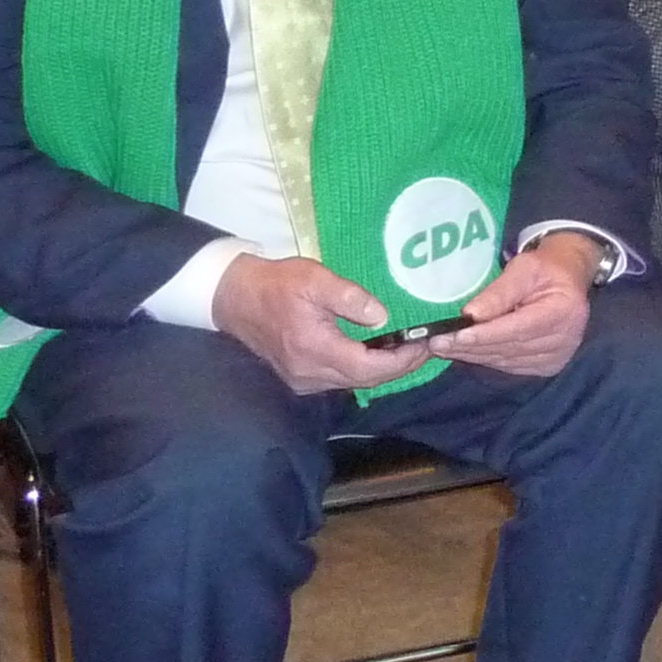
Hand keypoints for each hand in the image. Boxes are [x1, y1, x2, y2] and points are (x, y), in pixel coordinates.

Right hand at [211, 251, 428, 394]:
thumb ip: (350, 298)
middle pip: (366, 380)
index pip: (369, 367)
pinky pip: (341, 379)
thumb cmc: (277, 284)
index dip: (402, 360)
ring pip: (355, 382)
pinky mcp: (301, 378)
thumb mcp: (315, 279)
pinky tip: (379, 352)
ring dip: (384, 369)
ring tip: (409, 348)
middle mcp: (310, 373)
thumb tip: (383, 318)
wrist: (236, 298)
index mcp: (315, 349)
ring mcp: (304, 380)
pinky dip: (364, 369)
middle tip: (425, 346)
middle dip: (400, 366)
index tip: (425, 344)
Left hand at [432, 232, 597, 377]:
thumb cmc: (545, 269)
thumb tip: (471, 314)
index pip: (517, 328)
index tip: (452, 335)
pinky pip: (509, 366)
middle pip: (508, 348)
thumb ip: (500, 291)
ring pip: (505, 360)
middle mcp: (564, 340)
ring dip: (473, 354)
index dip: (484, 334)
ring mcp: (556, 357)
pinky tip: (465, 351)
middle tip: (436, 342)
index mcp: (564, 312)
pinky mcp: (547, 366)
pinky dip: (485, 358)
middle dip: (470, 346)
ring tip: (444, 347)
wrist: (569, 280)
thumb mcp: (524, 268)